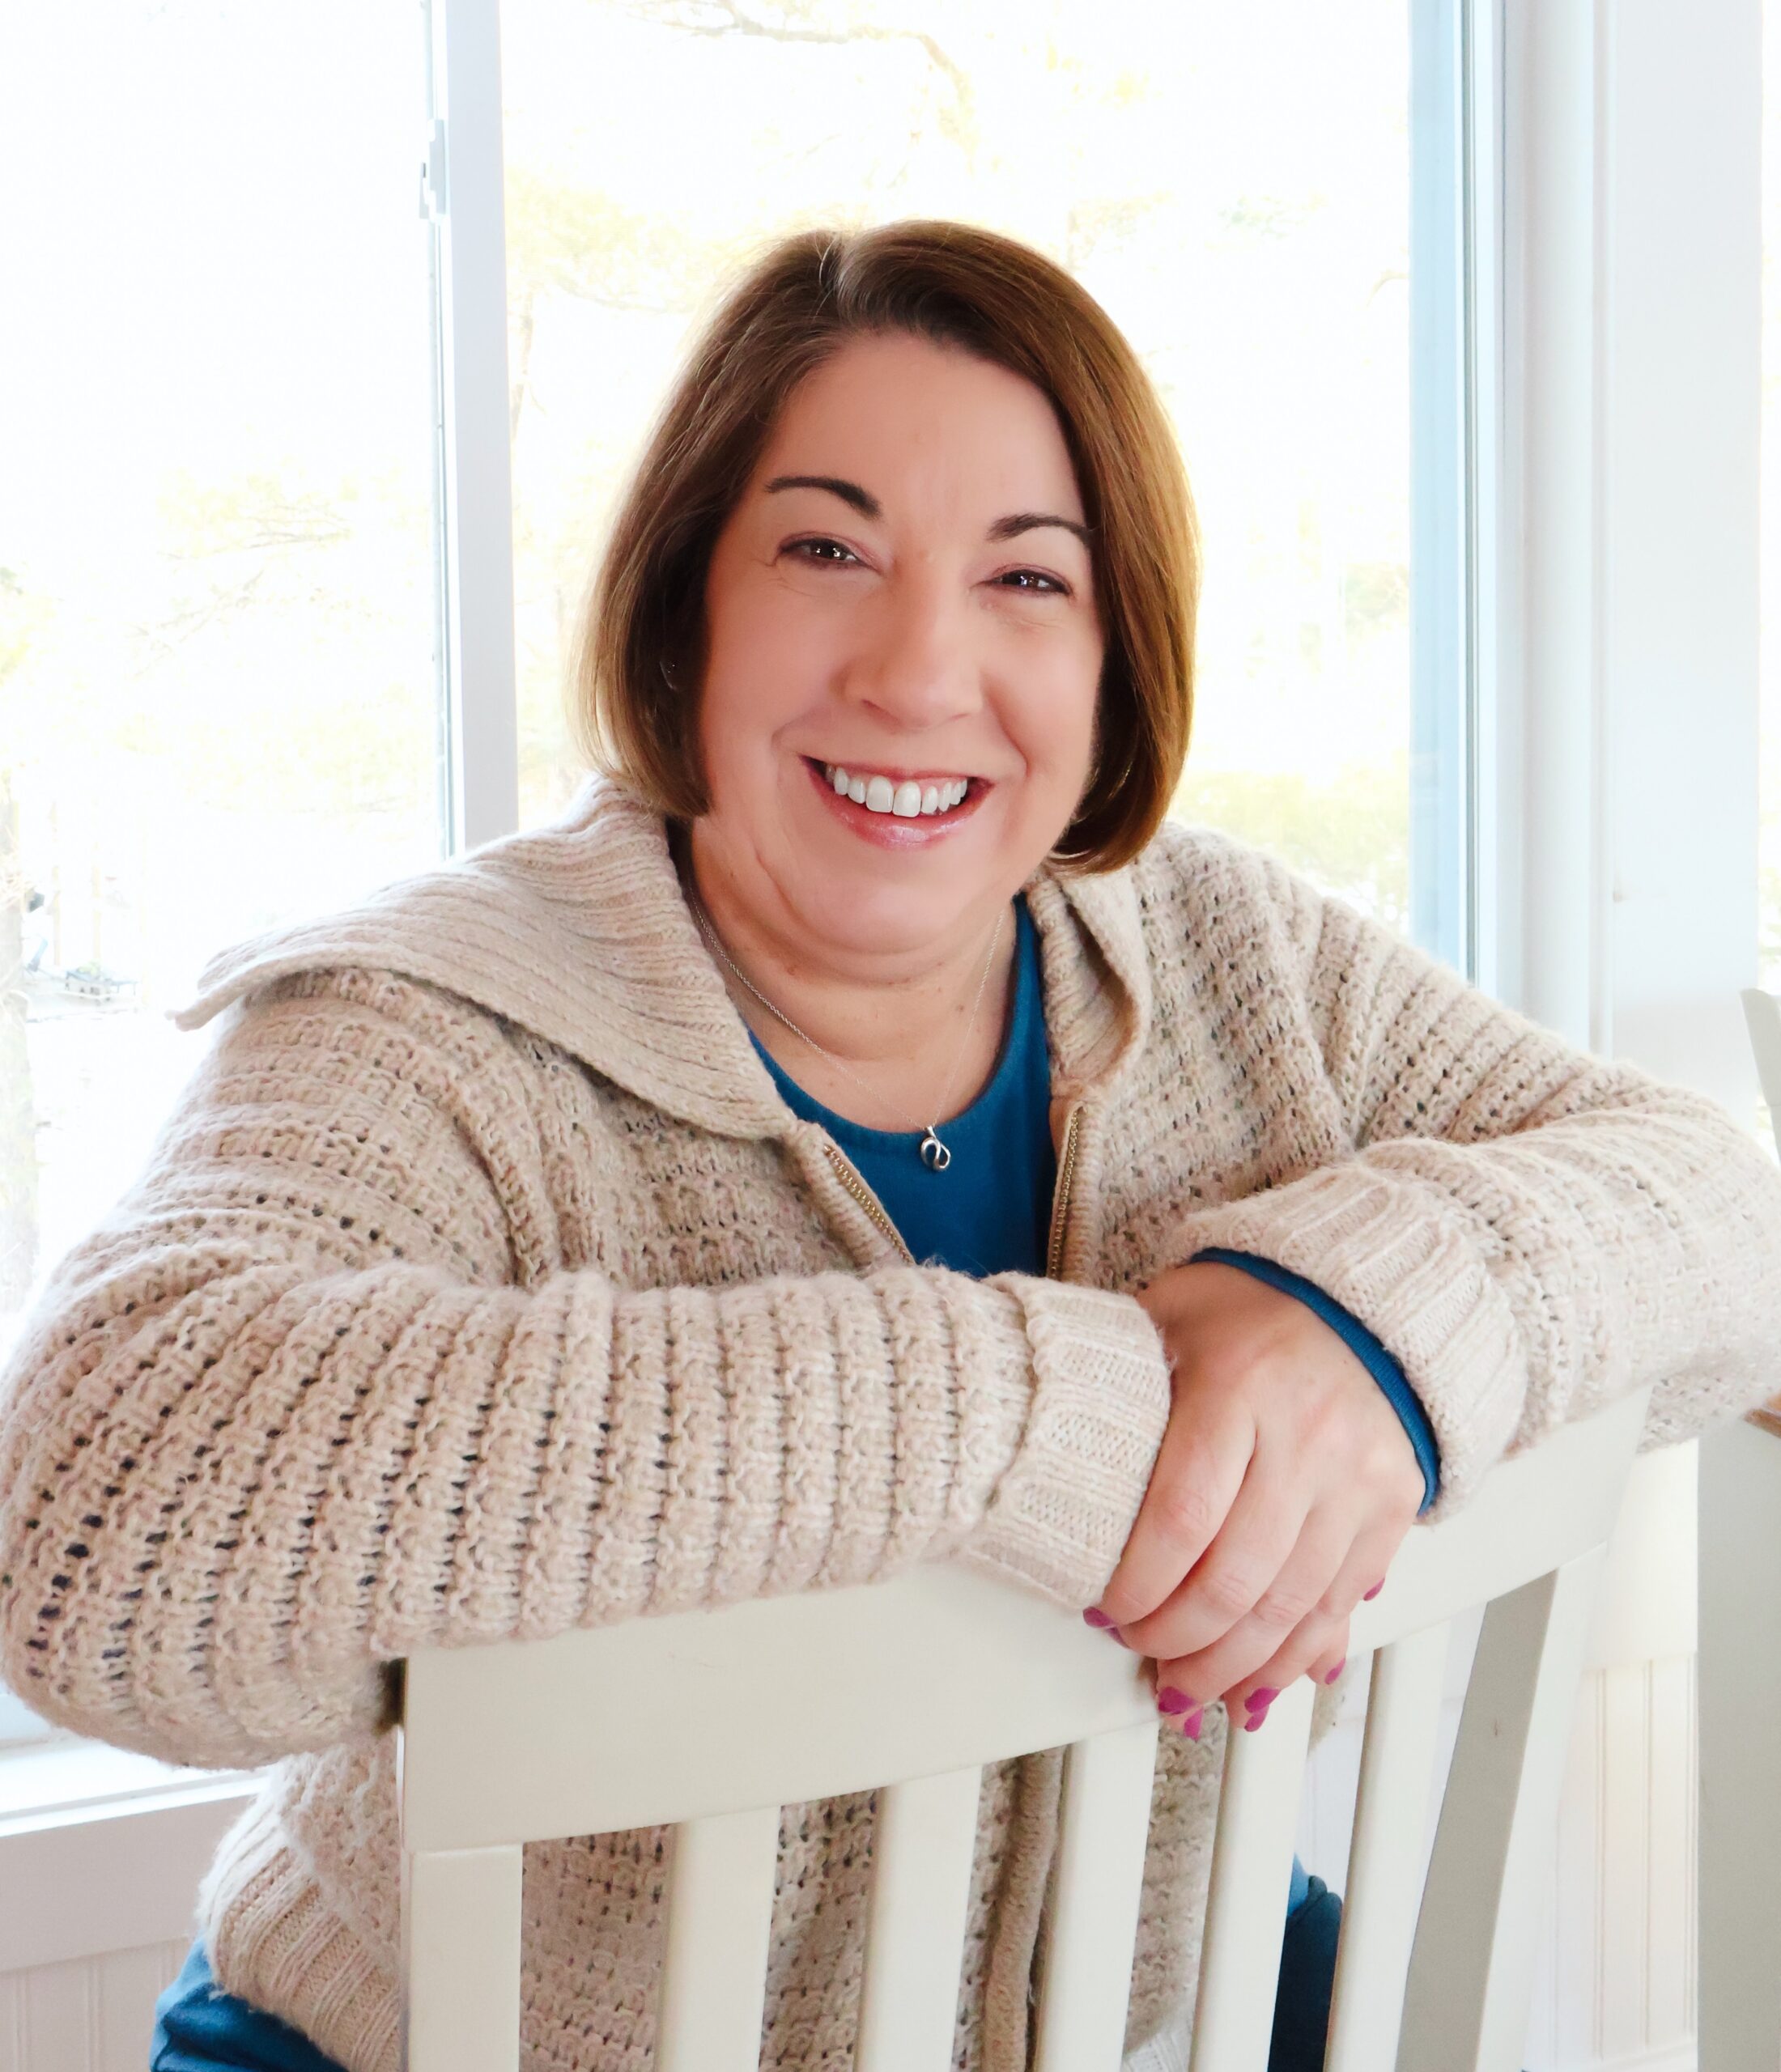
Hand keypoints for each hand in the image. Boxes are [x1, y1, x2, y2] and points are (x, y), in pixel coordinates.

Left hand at [1092, 1260, 1423, 1731]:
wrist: (1366, 1299)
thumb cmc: (1251, 1309)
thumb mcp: (1169, 1316)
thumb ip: (1120, 1380)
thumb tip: (1065, 1458)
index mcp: (1238, 1384)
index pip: (1181, 1515)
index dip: (1139, 1584)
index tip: (1104, 1611)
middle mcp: (1307, 1436)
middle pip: (1237, 1578)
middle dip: (1180, 1640)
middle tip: (1142, 1656)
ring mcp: (1357, 1477)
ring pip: (1292, 1606)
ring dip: (1233, 1667)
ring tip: (1188, 1693)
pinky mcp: (1393, 1506)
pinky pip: (1341, 1602)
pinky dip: (1295, 1656)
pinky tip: (1257, 1684)